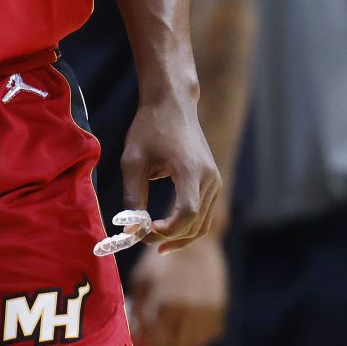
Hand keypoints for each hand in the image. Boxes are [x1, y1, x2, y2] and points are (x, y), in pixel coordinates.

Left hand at [120, 92, 220, 252]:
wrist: (172, 104)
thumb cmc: (150, 128)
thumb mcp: (133, 160)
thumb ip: (132, 194)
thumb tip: (131, 227)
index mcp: (191, 170)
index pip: (187, 214)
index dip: (166, 230)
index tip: (143, 231)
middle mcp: (210, 178)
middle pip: (196, 224)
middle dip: (169, 237)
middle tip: (141, 239)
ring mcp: (215, 181)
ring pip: (203, 224)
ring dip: (180, 237)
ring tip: (153, 241)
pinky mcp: (213, 182)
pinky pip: (204, 214)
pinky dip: (187, 227)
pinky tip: (166, 232)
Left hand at [128, 231, 227, 345]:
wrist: (194, 245)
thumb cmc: (160, 262)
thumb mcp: (142, 281)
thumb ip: (136, 309)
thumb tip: (132, 333)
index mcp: (167, 303)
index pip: (155, 339)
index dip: (146, 344)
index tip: (139, 343)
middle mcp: (189, 311)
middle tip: (153, 345)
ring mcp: (207, 313)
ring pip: (193, 345)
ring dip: (179, 345)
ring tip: (167, 338)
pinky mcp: (219, 311)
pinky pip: (207, 336)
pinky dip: (196, 337)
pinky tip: (184, 328)